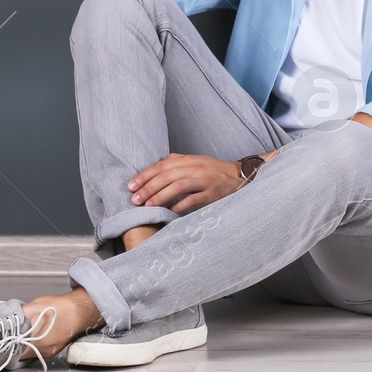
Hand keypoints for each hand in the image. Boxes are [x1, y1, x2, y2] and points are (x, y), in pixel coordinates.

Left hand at [128, 153, 244, 212]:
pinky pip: (193, 199)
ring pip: (178, 186)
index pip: (162, 165)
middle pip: (167, 175)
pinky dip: (179, 206)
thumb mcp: (196, 162)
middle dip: (148, 188)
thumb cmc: (214, 172)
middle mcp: (196, 167)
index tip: (131, 186)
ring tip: (148, 206)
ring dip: (160, 196)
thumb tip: (154, 169)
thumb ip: (177, 163)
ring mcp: (205, 180)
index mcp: (189, 159)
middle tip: (135, 200)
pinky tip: (169, 212)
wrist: (240, 177)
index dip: (144, 175)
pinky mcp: (213, 194)